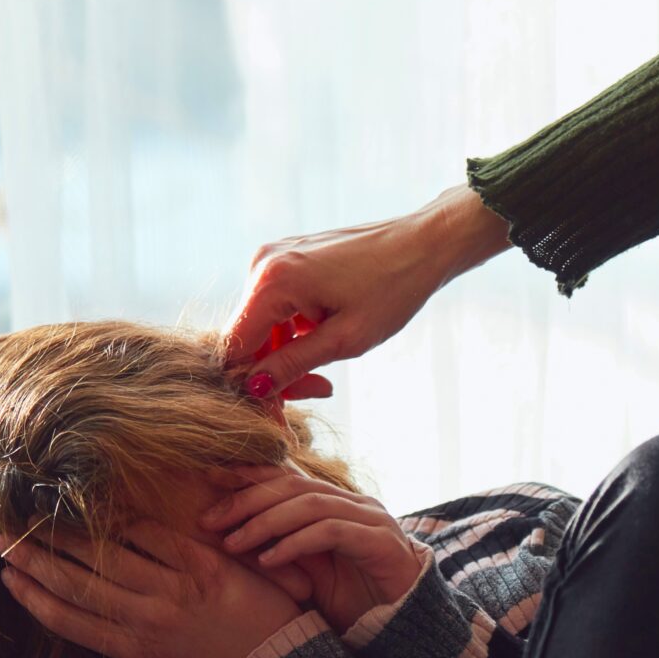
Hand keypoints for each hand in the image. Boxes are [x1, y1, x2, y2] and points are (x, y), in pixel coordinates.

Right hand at [0, 517, 307, 657]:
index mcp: (136, 650)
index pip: (70, 621)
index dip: (33, 598)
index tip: (8, 578)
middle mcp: (148, 619)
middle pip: (77, 585)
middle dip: (36, 561)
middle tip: (4, 540)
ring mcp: (176, 590)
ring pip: (108, 558)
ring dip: (68, 537)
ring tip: (37, 520)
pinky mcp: (205, 565)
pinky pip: (156, 538)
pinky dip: (125, 524)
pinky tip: (100, 510)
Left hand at [199, 464, 431, 635]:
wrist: (404, 631)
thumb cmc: (354, 604)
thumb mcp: (307, 575)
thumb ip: (279, 549)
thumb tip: (229, 534)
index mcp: (336, 505)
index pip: (287, 476)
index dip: (247, 475)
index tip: (207, 481)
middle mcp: (354, 504)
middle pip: (293, 485)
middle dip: (247, 499)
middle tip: (210, 520)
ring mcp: (371, 520)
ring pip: (310, 503)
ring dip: (265, 522)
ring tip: (233, 543)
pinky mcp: (381, 542)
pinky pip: (331, 532)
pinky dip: (295, 543)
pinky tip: (269, 560)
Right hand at [222, 185, 513, 396]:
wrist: (423, 244)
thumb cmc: (393, 289)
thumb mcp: (345, 339)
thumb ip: (293, 364)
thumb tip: (254, 389)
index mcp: (272, 280)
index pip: (235, 347)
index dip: (251, 385)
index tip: (278, 413)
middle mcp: (262, 263)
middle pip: (248, 337)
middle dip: (276, 371)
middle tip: (318, 391)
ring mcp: (273, 258)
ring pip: (262, 324)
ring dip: (287, 354)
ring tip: (326, 376)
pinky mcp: (288, 259)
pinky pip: (277, 307)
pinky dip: (294, 332)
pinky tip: (325, 341)